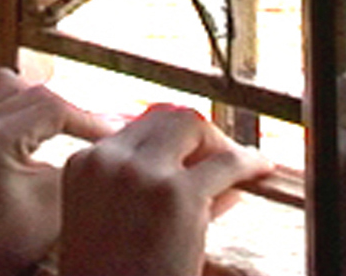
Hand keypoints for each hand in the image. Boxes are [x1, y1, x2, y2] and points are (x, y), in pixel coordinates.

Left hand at [0, 68, 112, 275]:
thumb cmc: (14, 241)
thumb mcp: (57, 202)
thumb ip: (84, 164)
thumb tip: (116, 140)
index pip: (53, 106)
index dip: (90, 119)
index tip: (116, 135)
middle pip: (34, 91)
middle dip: (70, 109)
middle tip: (96, 132)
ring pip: (12, 87)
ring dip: (42, 103)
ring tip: (67, 128)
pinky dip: (23, 110)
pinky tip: (43, 133)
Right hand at [58, 104, 272, 275]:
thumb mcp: (116, 227)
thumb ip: (155, 191)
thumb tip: (214, 175)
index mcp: (85, 164)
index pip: (139, 128)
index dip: (175, 142)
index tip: (197, 157)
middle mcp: (109, 160)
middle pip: (166, 118)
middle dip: (199, 135)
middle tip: (220, 160)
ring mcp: (142, 174)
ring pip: (193, 126)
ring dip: (219, 142)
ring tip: (239, 166)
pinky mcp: (177, 195)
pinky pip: (227, 163)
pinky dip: (249, 162)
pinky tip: (260, 169)